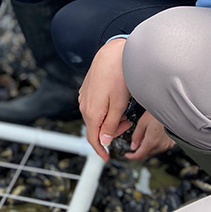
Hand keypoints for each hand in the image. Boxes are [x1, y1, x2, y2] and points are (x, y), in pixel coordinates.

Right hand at [79, 39, 132, 159]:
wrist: (113, 53)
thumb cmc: (118, 76)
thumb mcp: (119, 105)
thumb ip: (111, 125)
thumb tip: (104, 141)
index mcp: (92, 112)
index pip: (93, 139)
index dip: (100, 151)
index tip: (107, 158)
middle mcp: (84, 106)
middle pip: (95, 128)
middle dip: (110, 132)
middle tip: (127, 124)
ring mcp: (84, 97)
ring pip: (95, 117)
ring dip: (109, 120)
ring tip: (123, 112)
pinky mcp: (87, 89)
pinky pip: (94, 107)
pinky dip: (105, 110)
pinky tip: (115, 102)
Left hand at [123, 111, 175, 160]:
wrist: (173, 110)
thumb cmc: (159, 113)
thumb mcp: (143, 122)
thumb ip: (136, 136)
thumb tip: (133, 146)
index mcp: (151, 142)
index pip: (139, 156)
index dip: (132, 156)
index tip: (128, 155)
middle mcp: (160, 146)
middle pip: (147, 153)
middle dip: (141, 147)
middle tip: (141, 135)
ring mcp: (168, 145)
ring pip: (154, 150)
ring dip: (149, 145)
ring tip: (150, 131)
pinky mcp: (172, 143)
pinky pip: (161, 146)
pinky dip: (157, 143)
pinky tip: (157, 133)